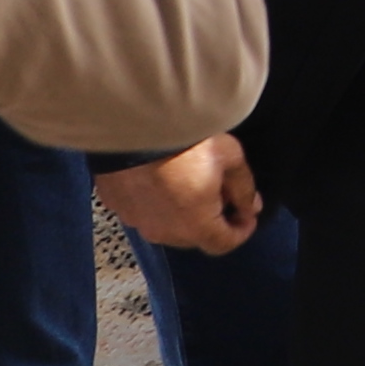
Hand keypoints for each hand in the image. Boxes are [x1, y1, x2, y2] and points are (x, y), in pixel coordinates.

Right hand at [95, 134, 261, 255]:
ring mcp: (134, 219)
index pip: (223, 244)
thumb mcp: (229, 157)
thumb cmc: (185, 140)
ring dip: (181, 212)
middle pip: (194, 236)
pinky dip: (153, 201)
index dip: (240, 231)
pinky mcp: (114, 203)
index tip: (246, 214)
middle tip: (220, 192)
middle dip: (211, 219)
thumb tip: (250, 206)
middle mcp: (162, 231)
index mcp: (195, 226)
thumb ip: (243, 189)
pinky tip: (160, 177)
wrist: (132, 121)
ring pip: (166, 225)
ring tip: (188, 182)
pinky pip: (140, 209)